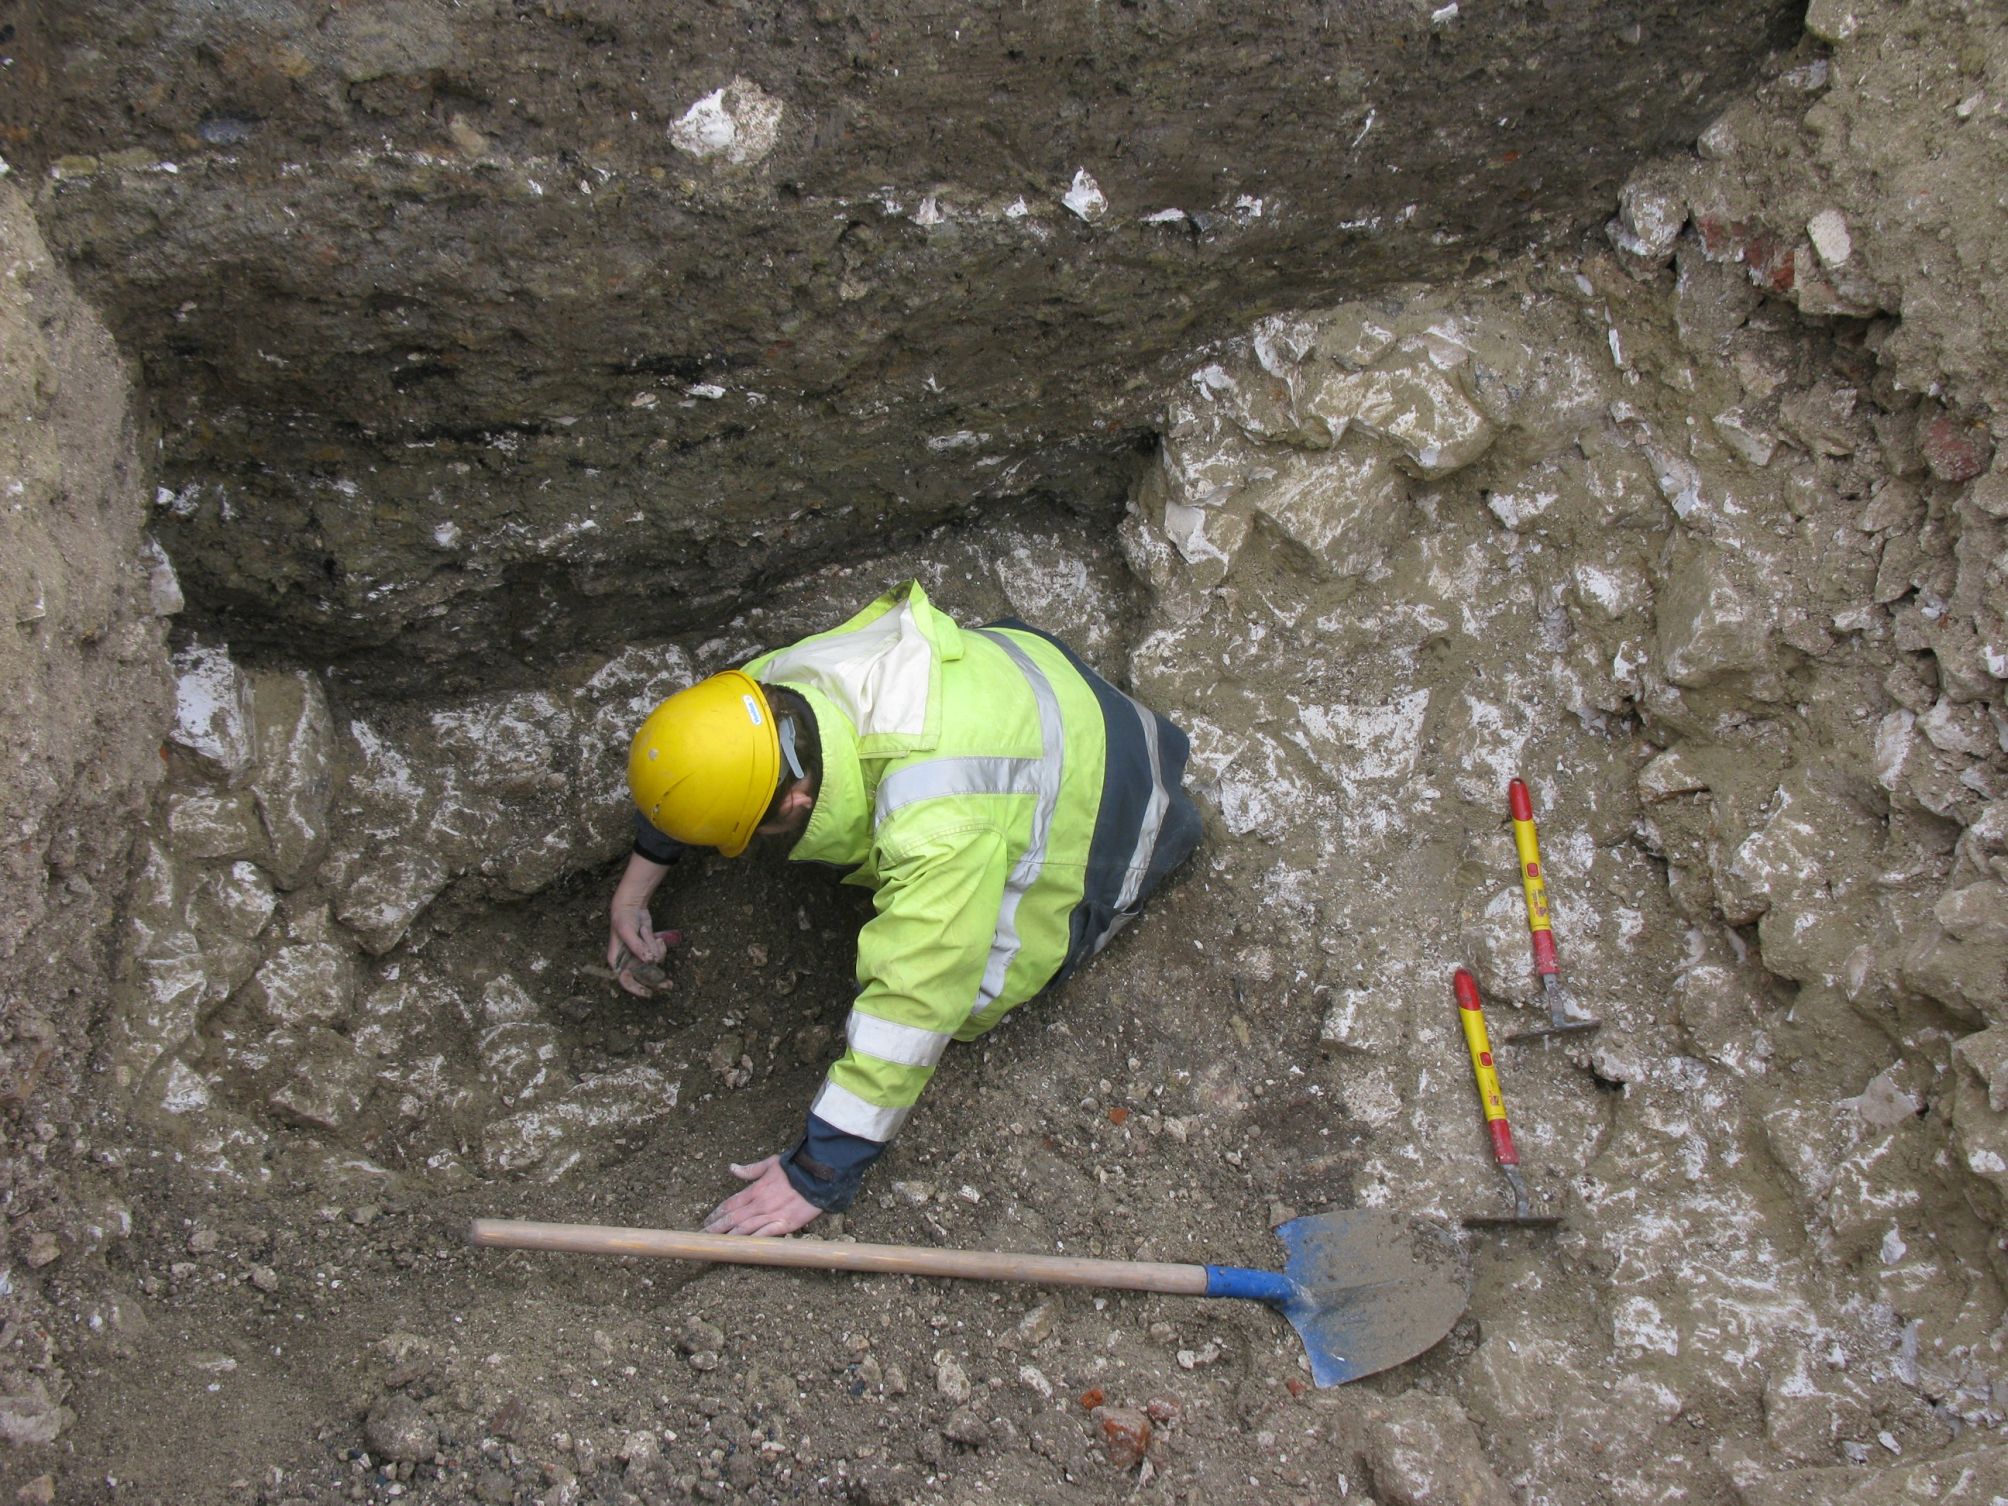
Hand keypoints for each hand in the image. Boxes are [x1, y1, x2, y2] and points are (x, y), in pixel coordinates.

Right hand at [608, 855, 676, 995]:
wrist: (631, 905)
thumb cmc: (623, 919)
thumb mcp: (628, 932)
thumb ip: (638, 947)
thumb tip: (649, 961)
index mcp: (617, 961)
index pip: (626, 981)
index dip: (636, 989)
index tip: (649, 993)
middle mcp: (628, 961)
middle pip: (643, 977)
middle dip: (656, 980)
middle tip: (669, 985)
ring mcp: (639, 956)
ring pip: (654, 964)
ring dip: (656, 950)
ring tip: (648, 933)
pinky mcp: (648, 950)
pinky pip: (658, 955)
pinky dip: (660, 946)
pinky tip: (655, 936)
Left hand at [703, 1156, 819, 1237]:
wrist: (819, 1175)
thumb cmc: (796, 1167)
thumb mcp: (771, 1163)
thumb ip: (750, 1170)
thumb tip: (732, 1168)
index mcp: (755, 1190)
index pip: (730, 1204)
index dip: (717, 1213)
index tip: (707, 1221)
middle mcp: (760, 1204)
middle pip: (733, 1218)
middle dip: (717, 1228)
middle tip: (703, 1236)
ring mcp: (771, 1215)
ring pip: (745, 1229)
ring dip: (729, 1237)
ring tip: (716, 1244)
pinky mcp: (785, 1224)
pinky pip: (765, 1235)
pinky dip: (753, 1242)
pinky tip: (742, 1249)